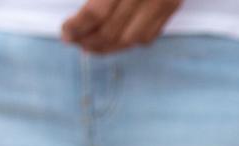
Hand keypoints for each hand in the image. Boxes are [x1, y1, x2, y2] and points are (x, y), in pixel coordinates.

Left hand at [61, 0, 183, 53]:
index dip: (77, 26)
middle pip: (112, 31)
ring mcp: (161, 1)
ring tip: (91, 46)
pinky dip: (130, 42)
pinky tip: (116, 40)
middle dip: (89, 40)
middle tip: (75, 41)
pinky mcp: (173, 5)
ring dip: (108, 47)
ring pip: (130, 40)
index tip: (66, 31)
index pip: (95, 13)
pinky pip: (149, 35)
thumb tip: (80, 13)